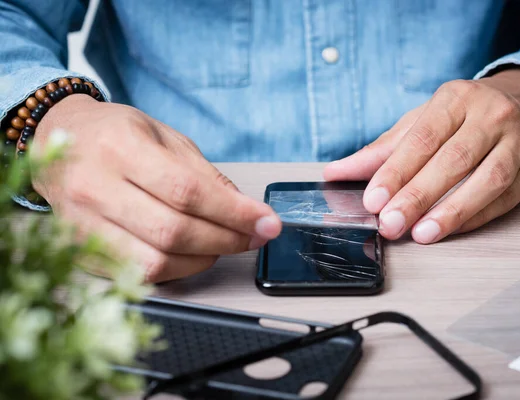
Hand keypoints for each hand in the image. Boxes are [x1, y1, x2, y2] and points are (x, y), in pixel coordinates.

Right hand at [33, 95, 280, 281]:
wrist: (57, 141)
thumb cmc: (116, 135)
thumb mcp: (165, 137)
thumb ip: (205, 174)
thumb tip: (246, 211)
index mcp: (120, 147)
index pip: (187, 191)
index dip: (234, 213)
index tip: (267, 222)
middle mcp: (95, 187)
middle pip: (173, 231)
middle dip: (226, 239)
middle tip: (254, 236)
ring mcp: (83, 223)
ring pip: (156, 261)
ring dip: (203, 259)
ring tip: (224, 243)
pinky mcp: (79, 249)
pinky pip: (137, 274)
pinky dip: (176, 270)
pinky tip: (192, 254)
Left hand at [324, 68, 519, 242]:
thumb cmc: (468, 113)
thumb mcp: (424, 119)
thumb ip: (382, 149)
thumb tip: (336, 172)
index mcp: (456, 98)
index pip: (422, 139)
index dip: (395, 172)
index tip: (373, 199)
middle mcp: (491, 115)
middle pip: (452, 160)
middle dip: (418, 195)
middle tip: (391, 223)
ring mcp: (519, 142)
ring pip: (486, 180)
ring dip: (451, 212)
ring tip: (421, 233)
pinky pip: (504, 198)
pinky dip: (475, 217)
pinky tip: (450, 229)